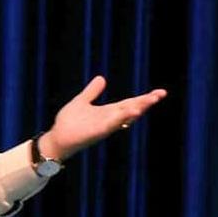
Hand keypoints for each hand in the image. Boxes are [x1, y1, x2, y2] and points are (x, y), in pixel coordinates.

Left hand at [37, 76, 166, 160]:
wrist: (57, 138)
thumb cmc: (68, 123)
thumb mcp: (81, 102)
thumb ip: (92, 92)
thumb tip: (102, 78)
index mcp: (108, 111)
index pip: (130, 103)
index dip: (144, 98)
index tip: (161, 92)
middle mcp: (109, 119)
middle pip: (131, 109)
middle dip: (145, 103)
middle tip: (160, 95)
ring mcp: (104, 126)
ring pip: (123, 117)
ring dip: (136, 110)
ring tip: (148, 101)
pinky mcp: (96, 132)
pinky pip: (109, 125)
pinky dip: (118, 119)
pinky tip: (128, 113)